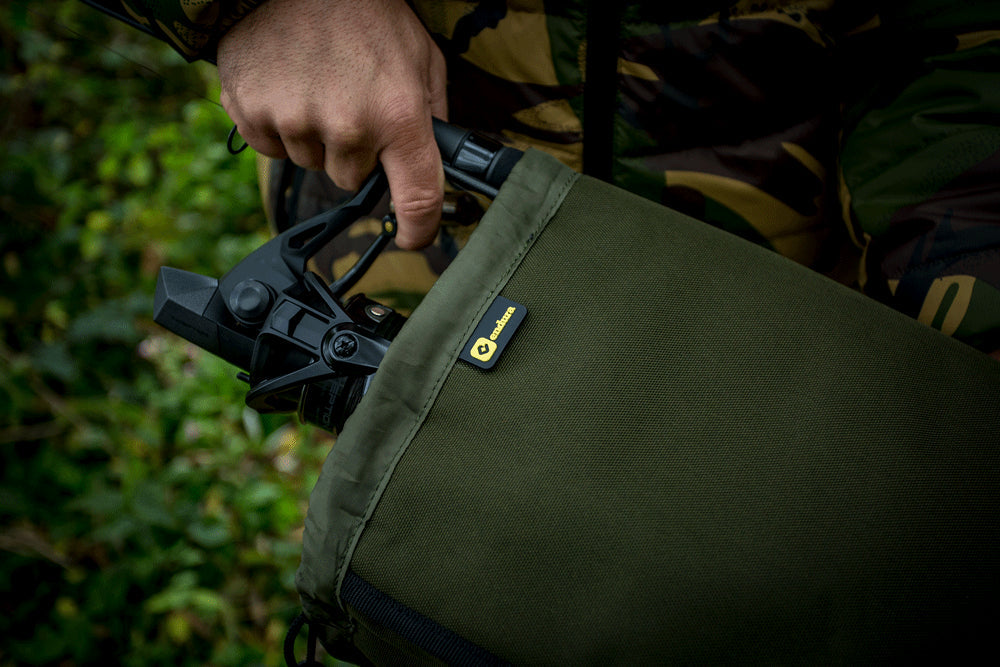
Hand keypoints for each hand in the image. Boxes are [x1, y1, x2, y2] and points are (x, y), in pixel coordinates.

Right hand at [217, 0, 447, 248]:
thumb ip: (431, 114)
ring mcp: (295, 122)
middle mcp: (347, 127)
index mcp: (398, 115)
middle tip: (351, 101)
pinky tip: (288, 86)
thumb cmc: (363, 10)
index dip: (419, 230)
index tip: (414, 238)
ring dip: (316, 136)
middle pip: (352, 179)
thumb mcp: (420, 55)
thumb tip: (433, 162)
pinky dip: (280, 125)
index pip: (417, 199)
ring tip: (318, 83)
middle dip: (355, 151)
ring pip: (312, 162)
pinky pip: (272, 147)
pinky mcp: (253, 114)